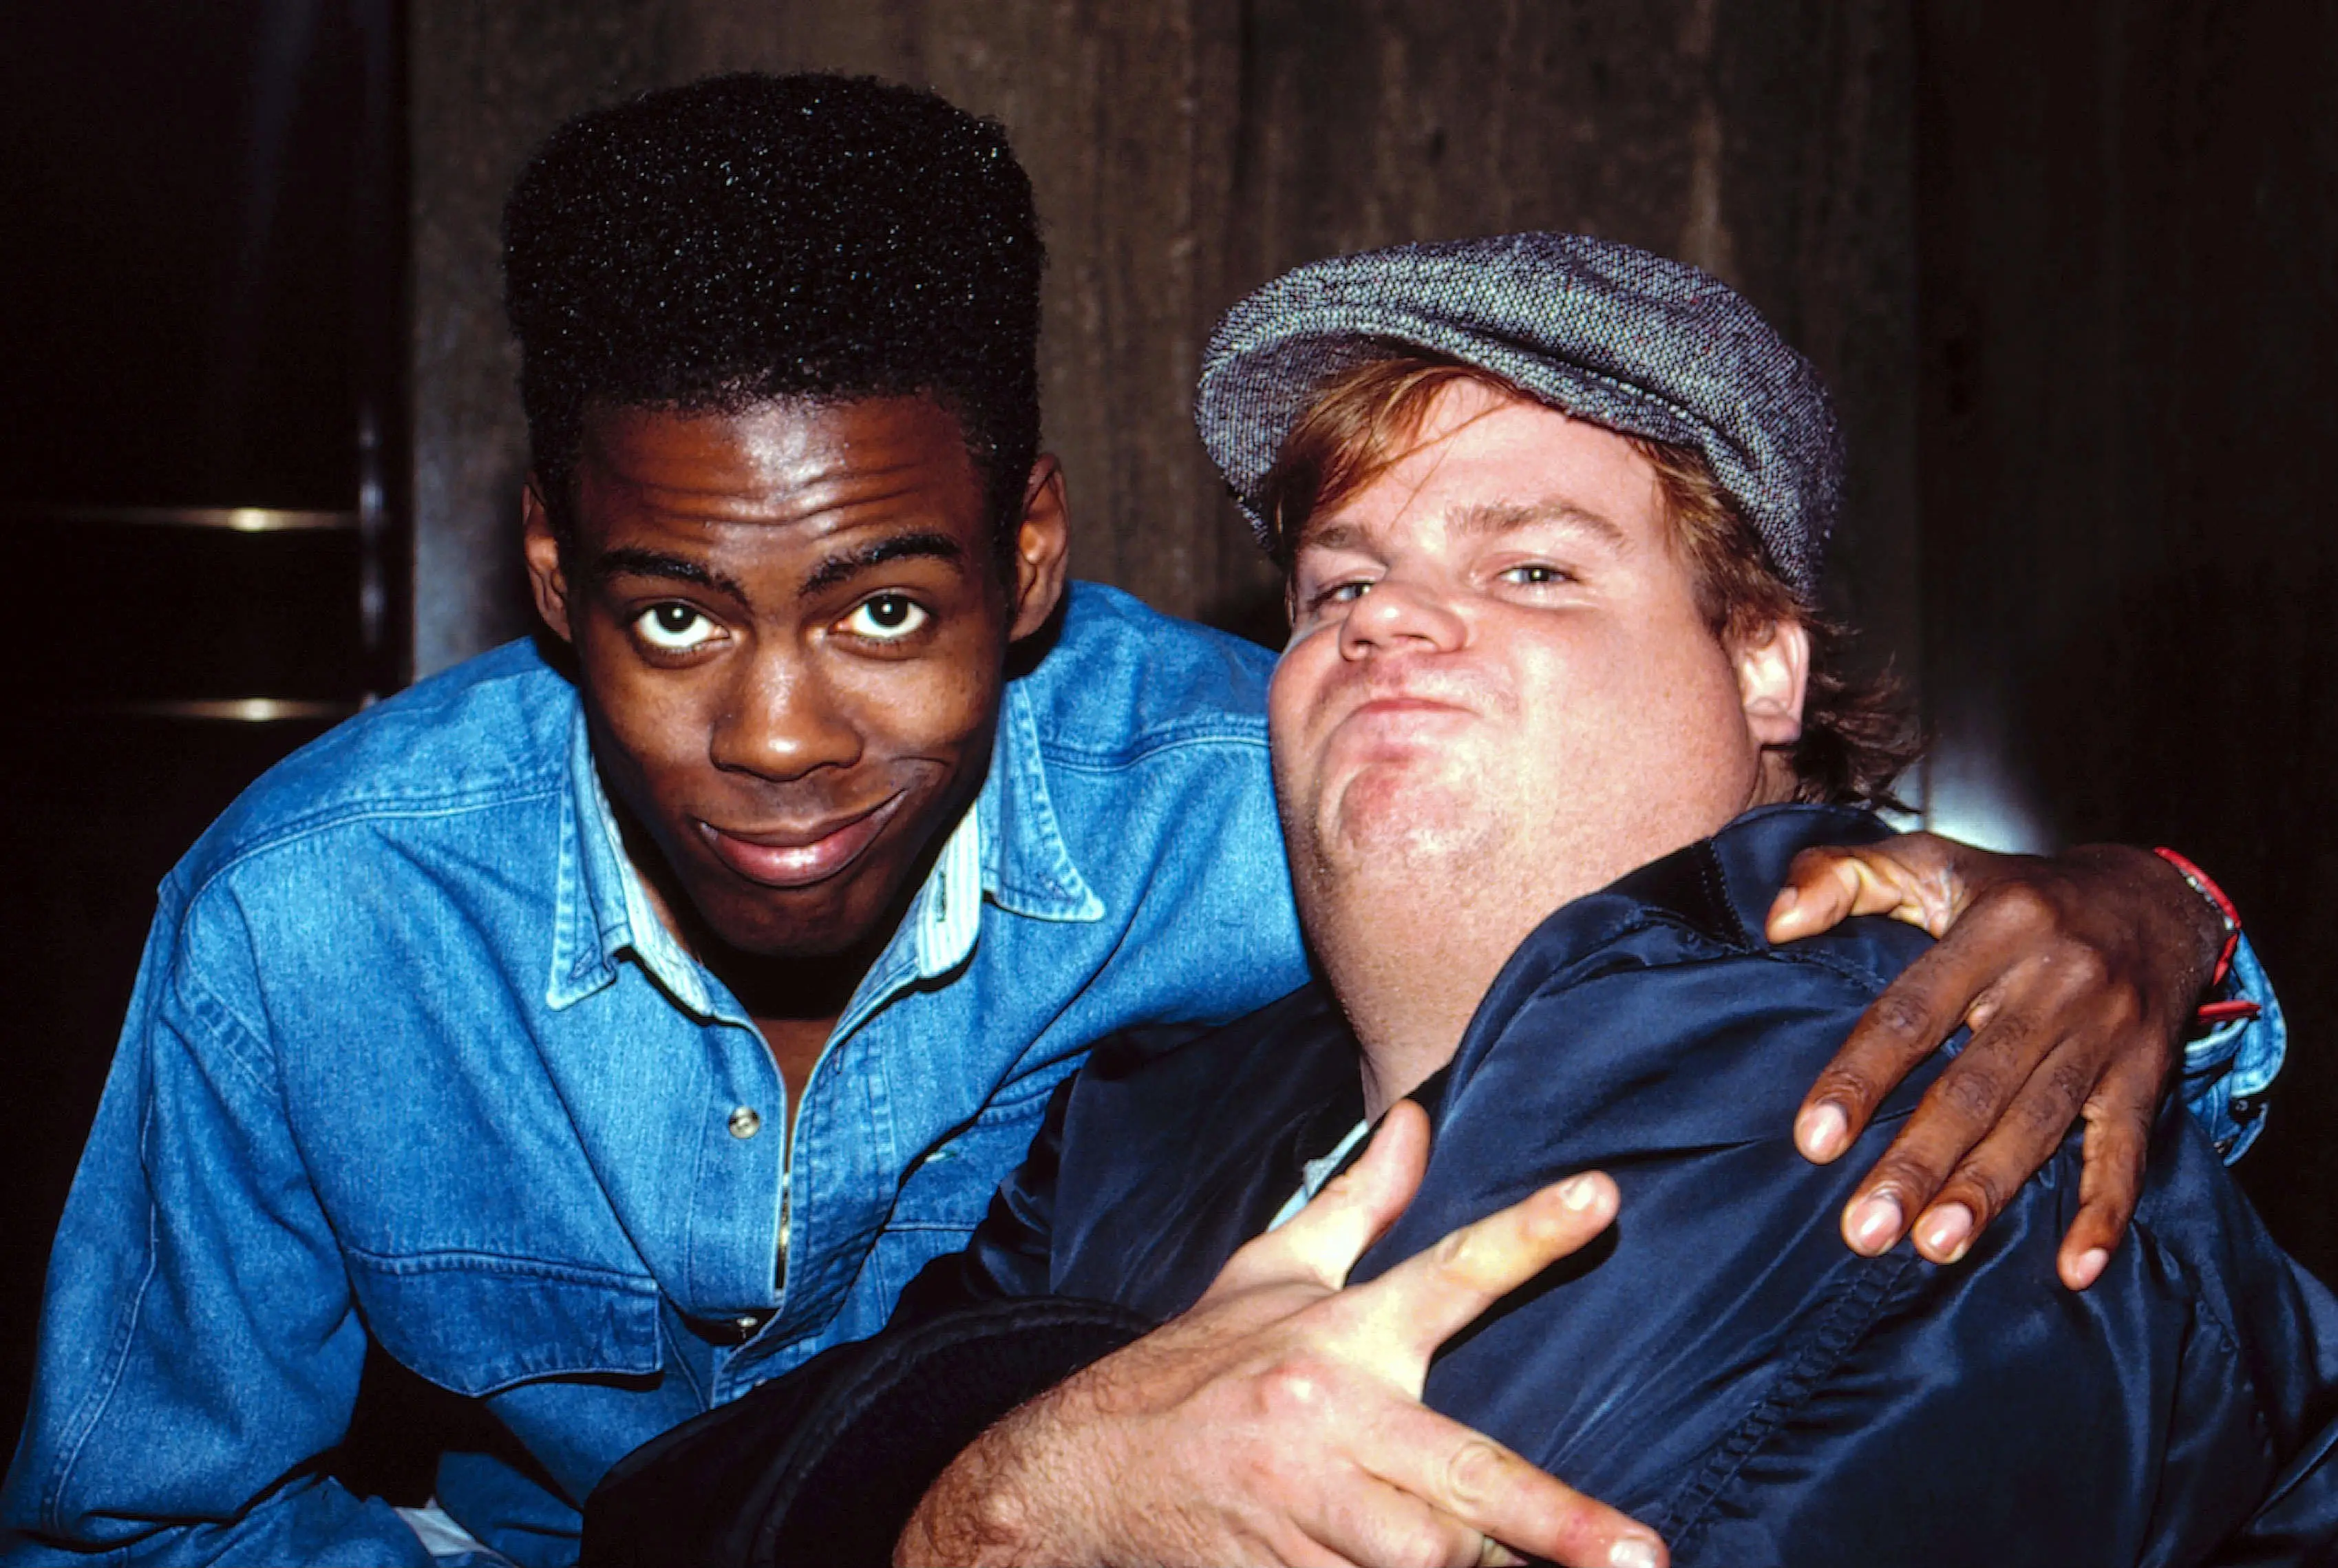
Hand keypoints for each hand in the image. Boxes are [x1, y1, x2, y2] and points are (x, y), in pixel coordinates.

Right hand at [895, 1101, 1665, 1567]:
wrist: (1076, 1470)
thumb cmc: (1195, 1368)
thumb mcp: (1273, 1274)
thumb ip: (1361, 1203)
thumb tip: (1420, 1115)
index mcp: (1339, 1335)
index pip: (1449, 1271)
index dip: (1528, 1235)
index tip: (1604, 1196)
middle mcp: (1329, 1418)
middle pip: (1462, 1477)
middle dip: (1556, 1523)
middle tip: (1643, 1554)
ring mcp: (1305, 1510)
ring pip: (1424, 1559)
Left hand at [1766, 834, 2221, 1290]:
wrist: (2153, 899)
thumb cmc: (2015, 890)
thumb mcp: (1930, 860)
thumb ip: (1843, 876)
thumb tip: (1777, 922)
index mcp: (1996, 925)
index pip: (1912, 1011)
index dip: (1862, 1077)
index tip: (1814, 1140)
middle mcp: (2055, 979)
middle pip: (1975, 1084)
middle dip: (1918, 1161)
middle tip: (1864, 1228)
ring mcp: (2107, 1031)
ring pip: (2039, 1123)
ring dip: (1987, 1191)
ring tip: (1934, 1247)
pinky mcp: (2148, 1073)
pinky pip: (2127, 1149)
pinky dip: (2105, 1211)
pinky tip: (2072, 1269)